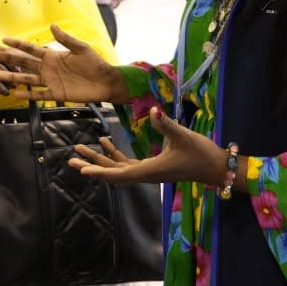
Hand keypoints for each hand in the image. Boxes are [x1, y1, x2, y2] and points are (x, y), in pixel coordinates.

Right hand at [0, 24, 128, 104]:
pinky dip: (27, 95)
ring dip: (13, 77)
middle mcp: (48, 68)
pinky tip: (15, 94)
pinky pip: (38, 95)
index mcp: (53, 55)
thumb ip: (65, 39)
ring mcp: (50, 81)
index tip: (4, 40)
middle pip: (25, 63)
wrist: (105, 82)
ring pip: (27, 79)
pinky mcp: (56, 94)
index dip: (18, 44)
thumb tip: (52, 25)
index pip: (31, 48)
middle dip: (9, 59)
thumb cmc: (95, 63)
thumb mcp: (80, 48)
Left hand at [68, 106, 226, 187]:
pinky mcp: (152, 167)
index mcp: (150, 170)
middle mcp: (145, 175)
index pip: (120, 174)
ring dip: (99, 160)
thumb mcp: (183, 136)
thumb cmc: (201, 153)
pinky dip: (114, 154)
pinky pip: (127, 164)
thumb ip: (167, 124)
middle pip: (112, 173)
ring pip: (117, 169)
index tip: (82, 171)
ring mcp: (148, 172)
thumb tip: (153, 110)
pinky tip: (105, 141)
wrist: (215, 167)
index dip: (100, 172)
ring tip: (79, 149)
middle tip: (71, 158)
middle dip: (92, 166)